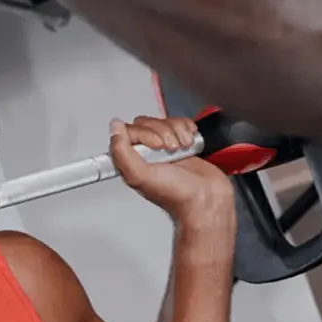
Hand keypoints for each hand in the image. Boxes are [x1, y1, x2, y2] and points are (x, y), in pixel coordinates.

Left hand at [109, 116, 234, 226]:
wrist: (206, 199)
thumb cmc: (176, 195)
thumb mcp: (140, 176)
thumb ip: (121, 152)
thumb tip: (115, 127)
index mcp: (132, 161)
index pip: (129, 131)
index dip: (144, 134)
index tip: (156, 147)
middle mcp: (146, 154)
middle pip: (147, 123)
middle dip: (163, 133)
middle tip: (171, 150)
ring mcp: (164, 148)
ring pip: (165, 121)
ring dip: (177, 132)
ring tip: (182, 148)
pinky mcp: (182, 143)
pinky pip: (180, 123)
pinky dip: (187, 129)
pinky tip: (189, 144)